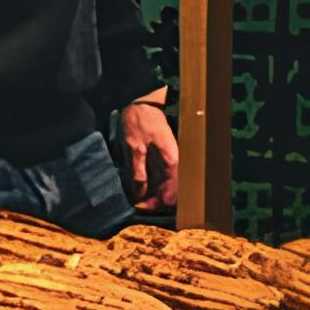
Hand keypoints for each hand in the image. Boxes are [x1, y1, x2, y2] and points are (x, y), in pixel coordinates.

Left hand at [116, 96, 178, 215]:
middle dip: (154, 201)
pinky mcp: (163, 157)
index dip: (155, 205)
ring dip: (152, 194)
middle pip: (169, 193)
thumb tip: (140, 194)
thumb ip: (138, 171)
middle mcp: (173, 164)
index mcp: (171, 162)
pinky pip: (160, 177)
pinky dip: (151, 184)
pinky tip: (140, 186)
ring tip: (137, 197)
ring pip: (165, 186)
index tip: (139, 207)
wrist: (144, 102)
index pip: (170, 195)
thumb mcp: (135, 146)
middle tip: (136, 205)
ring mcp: (169, 161)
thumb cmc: (140, 121)